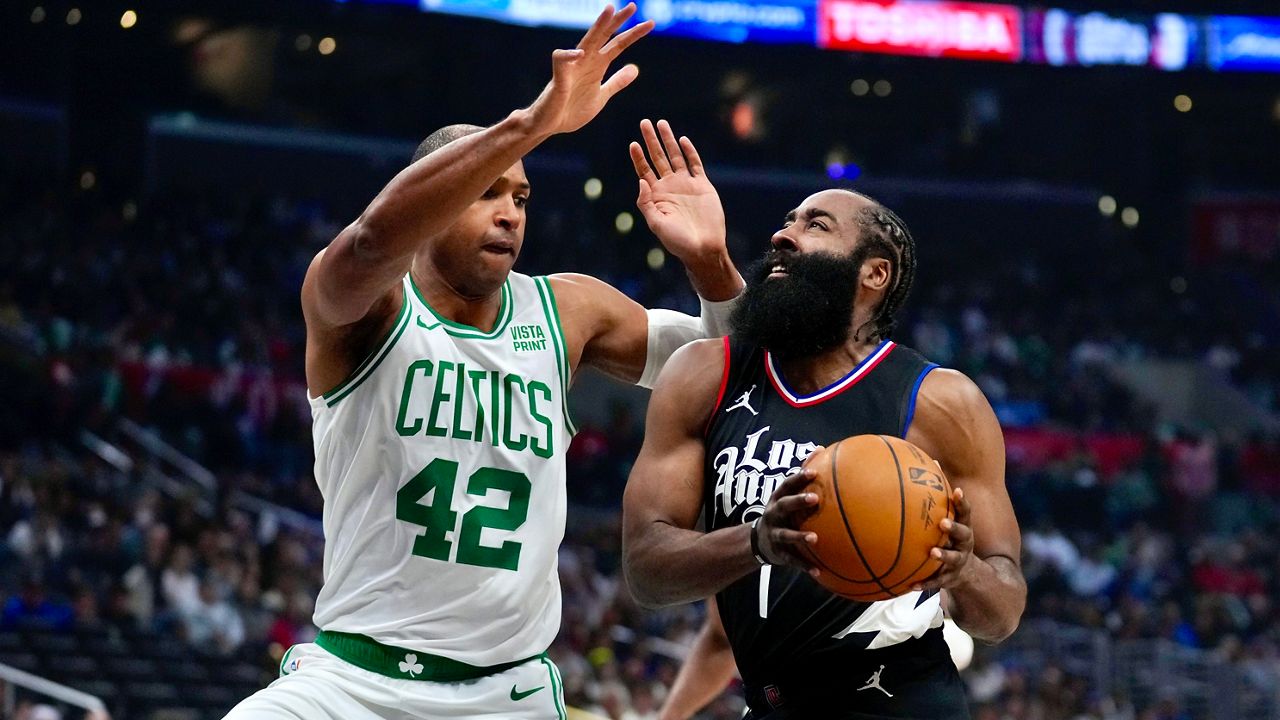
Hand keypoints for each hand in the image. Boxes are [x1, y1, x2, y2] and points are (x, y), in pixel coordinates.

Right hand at [526, 4, 653, 136]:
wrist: (549, 125)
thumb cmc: (571, 111)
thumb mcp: (601, 96)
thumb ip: (616, 82)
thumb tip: (635, 68)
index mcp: (597, 66)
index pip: (617, 45)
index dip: (633, 35)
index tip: (650, 24)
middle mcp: (585, 62)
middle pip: (603, 36)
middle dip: (617, 21)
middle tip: (633, 6)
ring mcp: (572, 68)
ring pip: (586, 41)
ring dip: (598, 26)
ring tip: (609, 11)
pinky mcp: (558, 78)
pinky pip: (561, 60)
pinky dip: (569, 56)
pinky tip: (580, 54)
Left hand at [630, 119, 727, 264]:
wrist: (703, 247)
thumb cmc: (677, 241)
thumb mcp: (656, 224)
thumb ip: (646, 203)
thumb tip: (641, 180)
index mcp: (656, 195)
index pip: (644, 170)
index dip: (638, 157)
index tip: (633, 143)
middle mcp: (670, 186)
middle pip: (658, 158)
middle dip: (651, 140)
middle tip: (644, 122)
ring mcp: (686, 184)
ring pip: (675, 156)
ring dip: (668, 140)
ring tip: (661, 123)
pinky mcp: (702, 186)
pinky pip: (695, 164)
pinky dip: (689, 152)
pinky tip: (682, 140)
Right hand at [754, 466, 820, 571]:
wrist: (756, 542)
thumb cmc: (781, 513)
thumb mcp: (786, 495)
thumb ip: (803, 475)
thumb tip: (822, 449)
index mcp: (778, 499)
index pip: (787, 485)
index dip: (799, 477)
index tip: (813, 471)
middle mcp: (773, 515)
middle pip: (784, 506)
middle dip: (798, 502)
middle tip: (815, 499)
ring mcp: (774, 534)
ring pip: (786, 535)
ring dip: (800, 537)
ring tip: (815, 539)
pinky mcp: (778, 553)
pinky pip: (792, 560)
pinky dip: (804, 565)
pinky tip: (819, 571)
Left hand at [914, 487, 975, 591]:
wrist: (966, 573)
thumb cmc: (951, 539)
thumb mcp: (950, 522)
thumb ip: (939, 501)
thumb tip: (928, 465)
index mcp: (964, 529)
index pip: (966, 513)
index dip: (962, 503)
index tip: (957, 491)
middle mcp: (964, 545)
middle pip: (964, 535)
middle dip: (954, 528)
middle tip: (943, 523)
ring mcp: (958, 562)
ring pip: (952, 559)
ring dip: (943, 555)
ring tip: (932, 552)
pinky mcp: (949, 578)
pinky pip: (936, 582)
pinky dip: (924, 583)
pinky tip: (911, 586)